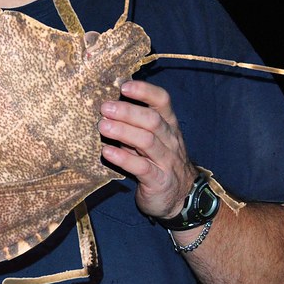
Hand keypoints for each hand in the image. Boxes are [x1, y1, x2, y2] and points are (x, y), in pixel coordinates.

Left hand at [98, 79, 198, 220]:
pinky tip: (107, 153)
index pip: (162, 101)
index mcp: (169, 125)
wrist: (181, 197)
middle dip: (128, 112)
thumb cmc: (159, 161)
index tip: (123, 86)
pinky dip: (123, 158)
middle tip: (105, 108)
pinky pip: (141, 167)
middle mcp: (170, 140)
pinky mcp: (158, 181)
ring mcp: (166, 161)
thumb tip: (108, 106)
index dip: (144, 91)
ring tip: (103, 127)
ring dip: (123, 132)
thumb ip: (135, 125)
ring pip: (147, 141)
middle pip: (152, 120)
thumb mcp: (152, 140)